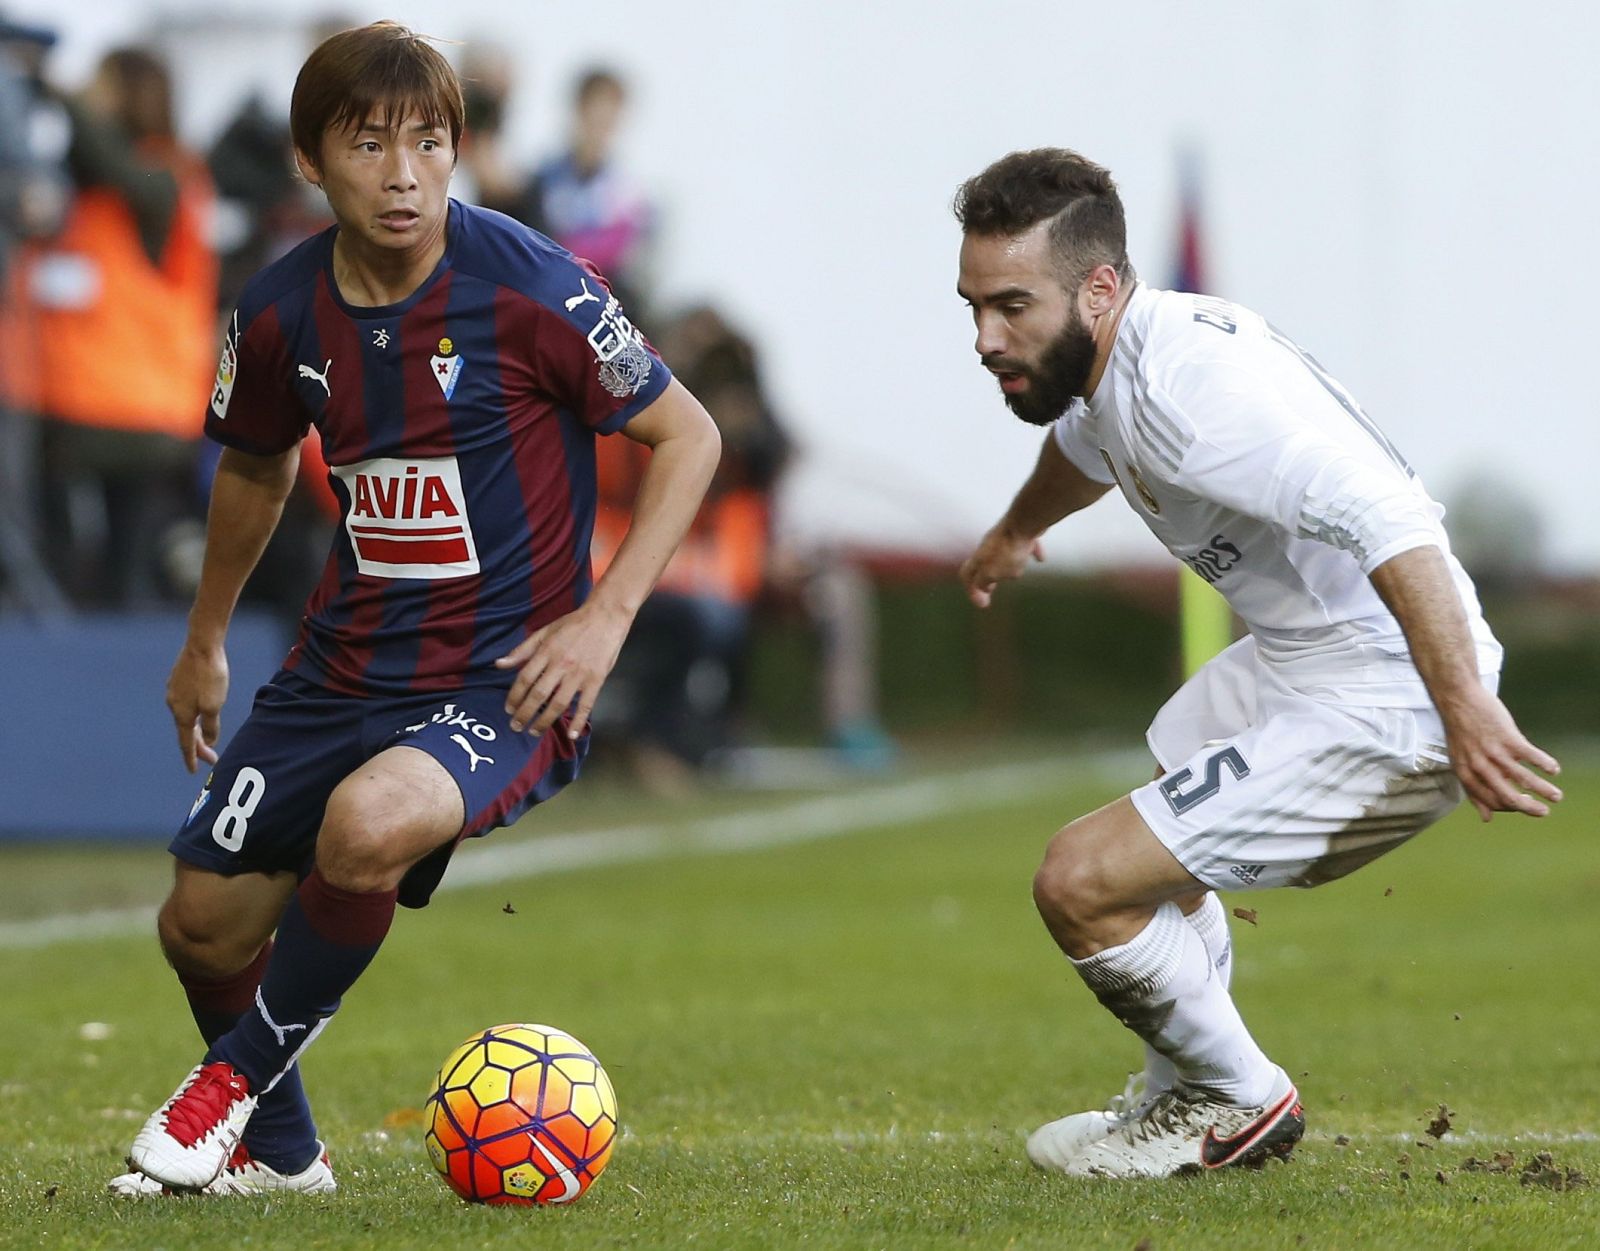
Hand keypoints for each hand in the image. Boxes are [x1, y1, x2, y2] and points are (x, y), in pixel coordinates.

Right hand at [167, 642, 227, 772]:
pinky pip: (186, 704)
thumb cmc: (210, 675)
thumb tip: (209, 740)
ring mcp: (174, 691)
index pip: (186, 743)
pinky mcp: (178, 680)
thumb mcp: (215, 705)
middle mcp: (174, 705)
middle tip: (211, 758)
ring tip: (207, 740)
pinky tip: (200, 712)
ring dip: (197, 730)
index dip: (191, 758)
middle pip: (186, 731)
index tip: (193, 771)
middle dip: (198, 746)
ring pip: (186, 717)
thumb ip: (211, 725)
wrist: (202, 644)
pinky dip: (194, 714)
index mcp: (182, 714)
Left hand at [496, 602, 632, 738]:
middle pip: (538, 695)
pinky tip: (571, 734)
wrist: (605, 617)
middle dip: (524, 714)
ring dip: (545, 721)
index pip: (525, 679)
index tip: (508, 709)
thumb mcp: (544, 632)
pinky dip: (579, 721)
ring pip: (559, 703)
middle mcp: (561, 665)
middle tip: (516, 727)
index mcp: (546, 652)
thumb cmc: (574, 624)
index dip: (514, 696)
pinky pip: (586, 705)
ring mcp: (579, 674)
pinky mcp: (596, 680)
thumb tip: (499, 664)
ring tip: (535, 731)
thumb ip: (522, 650)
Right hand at [959, 524, 1043, 607]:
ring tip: (1017, 573)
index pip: (967, 575)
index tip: (983, 604)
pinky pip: (1025, 545)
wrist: (1025, 522)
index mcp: (979, 558)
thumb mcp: (991, 573)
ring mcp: (1005, 539)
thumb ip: (983, 582)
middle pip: (984, 565)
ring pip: (1003, 555)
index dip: (972, 591)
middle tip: (990, 589)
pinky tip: (1040, 559)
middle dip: (988, 578)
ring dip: (1007, 566)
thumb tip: (982, 587)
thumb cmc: (1008, 550)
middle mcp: (989, 547)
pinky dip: (1029, 553)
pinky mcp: (1022, 533)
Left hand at [1442, 686, 1561, 819]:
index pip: (1491, 802)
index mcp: (1466, 774)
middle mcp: (1479, 766)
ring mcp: (1494, 752)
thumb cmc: (1461, 732)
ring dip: (1544, 790)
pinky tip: (1554, 769)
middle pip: (1509, 797)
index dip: (1509, 808)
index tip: (1523, 806)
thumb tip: (1486, 818)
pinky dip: (1545, 765)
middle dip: (1530, 809)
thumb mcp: (1460, 762)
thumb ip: (1473, 790)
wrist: (1458, 698)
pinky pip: (1531, 756)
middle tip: (1544, 812)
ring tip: (1556, 796)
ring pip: (1524, 779)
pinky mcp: (1507, 737)